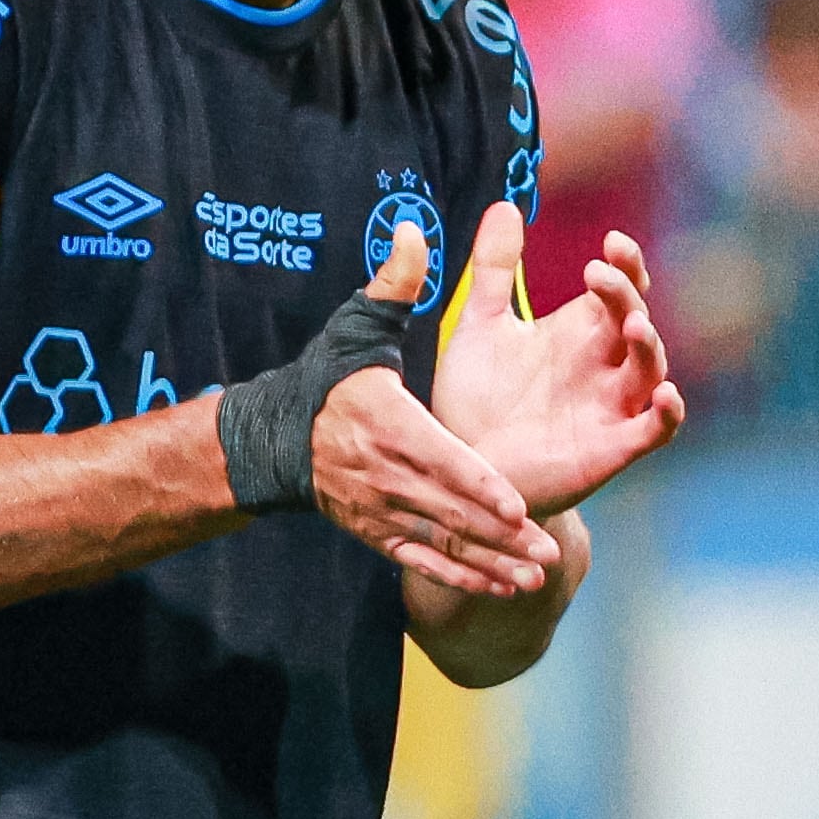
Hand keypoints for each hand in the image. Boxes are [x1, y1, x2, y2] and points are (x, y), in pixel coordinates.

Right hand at [310, 222, 559, 597]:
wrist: (272, 438)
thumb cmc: (326, 379)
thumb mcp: (356, 328)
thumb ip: (394, 285)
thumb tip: (415, 230)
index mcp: (389, 424)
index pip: (439, 459)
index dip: (478, 485)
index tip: (516, 504)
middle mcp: (386, 475)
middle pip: (449, 512)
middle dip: (499, 537)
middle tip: (546, 551)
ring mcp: (381, 510)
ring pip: (442, 544)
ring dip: (490, 564)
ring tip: (535, 577)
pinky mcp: (377, 533)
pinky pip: (422, 562)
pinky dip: (461, 578)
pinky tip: (500, 588)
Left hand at [431, 203, 683, 515]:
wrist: (465, 473)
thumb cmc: (477, 402)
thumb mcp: (480, 327)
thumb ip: (494, 270)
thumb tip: (505, 204)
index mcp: (578, 333)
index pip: (618, 290)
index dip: (625, 266)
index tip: (611, 243)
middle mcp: (601, 366)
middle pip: (635, 321)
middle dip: (626, 296)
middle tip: (599, 274)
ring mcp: (609, 407)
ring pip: (651, 371)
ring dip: (650, 347)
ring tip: (633, 326)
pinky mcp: (610, 450)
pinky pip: (653, 431)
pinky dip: (666, 414)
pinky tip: (664, 393)